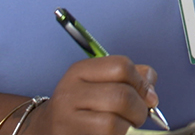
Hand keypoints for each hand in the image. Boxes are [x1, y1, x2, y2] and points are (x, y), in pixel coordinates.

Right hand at [27, 56, 157, 134]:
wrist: (43, 131)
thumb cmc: (81, 106)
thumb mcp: (99, 82)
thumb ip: (129, 77)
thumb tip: (151, 86)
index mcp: (79, 71)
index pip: (121, 66)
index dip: (141, 82)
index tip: (148, 95)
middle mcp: (69, 94)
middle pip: (121, 96)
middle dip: (140, 109)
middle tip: (139, 116)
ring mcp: (66, 122)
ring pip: (113, 124)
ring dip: (129, 128)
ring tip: (127, 127)